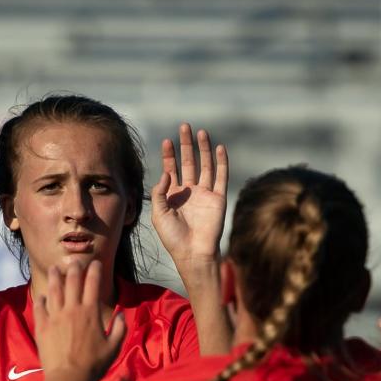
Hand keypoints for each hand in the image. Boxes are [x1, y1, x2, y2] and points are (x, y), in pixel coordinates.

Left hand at [34, 260, 126, 378]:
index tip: (95, 263)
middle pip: (72, 281)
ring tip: (54, 269)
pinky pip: (40, 307)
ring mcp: (55, 316)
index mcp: (90, 312)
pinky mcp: (41, 326)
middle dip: (74, 268)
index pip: (93, 283)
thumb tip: (121, 314)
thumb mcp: (114, 347)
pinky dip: (41, 299)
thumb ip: (120, 328)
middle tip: (74, 262)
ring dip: (55, 277)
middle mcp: (72, 309)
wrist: (69, 379)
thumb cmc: (94, 365)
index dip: (94, 270)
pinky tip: (43, 296)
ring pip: (53, 290)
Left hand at [151, 124, 227, 268]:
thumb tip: (167, 171)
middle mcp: (190, 192)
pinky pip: (221, 176)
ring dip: (203, 149)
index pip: (171, 169)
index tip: (166, 141)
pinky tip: (219, 148)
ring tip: (200, 132)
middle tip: (184, 126)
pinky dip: (221, 162)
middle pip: (188, 162)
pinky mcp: (218, 199)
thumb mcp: (158, 214)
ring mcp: (205, 195)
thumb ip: (160, 192)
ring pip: (205, 166)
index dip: (169, 155)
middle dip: (186, 145)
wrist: (193, 254)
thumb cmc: (173, 238)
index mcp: (174, 196)